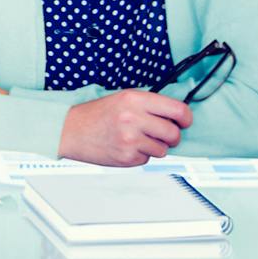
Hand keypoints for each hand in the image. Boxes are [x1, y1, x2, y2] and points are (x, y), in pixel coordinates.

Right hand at [57, 90, 190, 167]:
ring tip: (138, 139)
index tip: (185, 121)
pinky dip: (141, 155)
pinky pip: (147, 159)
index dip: (186, 118)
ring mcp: (130, 139)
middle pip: (173, 133)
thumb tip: (177, 116)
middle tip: (164, 134)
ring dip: (156, 147)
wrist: (70, 130)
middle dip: (173, 136)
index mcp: (135, 99)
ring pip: (163, 149)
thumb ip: (149, 105)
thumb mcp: (124, 99)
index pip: (177, 109)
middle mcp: (134, 118)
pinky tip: (126, 147)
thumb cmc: (97, 114)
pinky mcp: (126, 157)